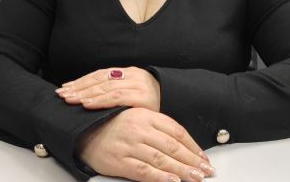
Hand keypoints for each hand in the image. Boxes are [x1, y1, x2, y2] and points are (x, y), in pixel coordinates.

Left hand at [56, 67, 160, 110]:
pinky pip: (117, 97)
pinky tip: (87, 104)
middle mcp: (134, 75)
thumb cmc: (154, 105)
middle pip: (100, 79)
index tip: (66, 87)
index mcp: (130, 72)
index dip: (82, 80)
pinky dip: (100, 100)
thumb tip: (90, 95)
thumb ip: (117, 92)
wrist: (180, 105)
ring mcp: (139, 85)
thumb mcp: (135, 94)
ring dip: (86, 94)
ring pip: (106, 87)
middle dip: (79, 87)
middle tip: (62, 94)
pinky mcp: (143, 98)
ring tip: (70, 100)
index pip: (100, 74)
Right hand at [77, 108, 214, 181]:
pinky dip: (161, 177)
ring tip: (196, 178)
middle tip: (206, 170)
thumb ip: (157, 128)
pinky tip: (173, 181)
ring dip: (182, 171)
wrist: (83, 132)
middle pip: (172, 146)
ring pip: (162, 160)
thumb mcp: (136, 118)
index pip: (176, 131)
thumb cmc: (111, 126)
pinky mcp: (120, 161)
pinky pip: (144, 171)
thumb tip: (182, 145)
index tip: (202, 156)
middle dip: (192, 161)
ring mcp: (129, 145)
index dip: (192, 145)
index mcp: (145, 115)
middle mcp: (139, 129)